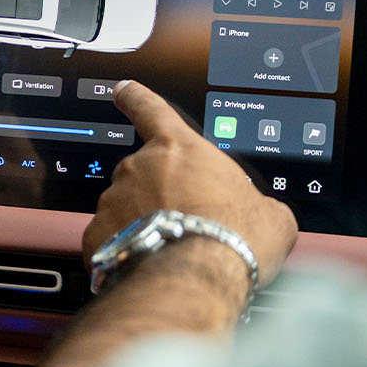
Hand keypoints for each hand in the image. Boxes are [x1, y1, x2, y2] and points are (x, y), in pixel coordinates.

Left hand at [82, 80, 296, 287]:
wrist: (197, 276)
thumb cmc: (234, 238)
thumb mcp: (270, 214)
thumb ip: (256, 202)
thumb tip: (263, 216)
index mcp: (179, 149)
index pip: (151, 110)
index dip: (136, 99)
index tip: (123, 90)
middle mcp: (138, 167)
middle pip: (143, 175)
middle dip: (158, 196)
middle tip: (185, 224)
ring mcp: (112, 200)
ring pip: (124, 209)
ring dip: (142, 224)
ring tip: (171, 250)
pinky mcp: (96, 234)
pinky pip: (109, 240)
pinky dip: (125, 251)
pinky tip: (147, 264)